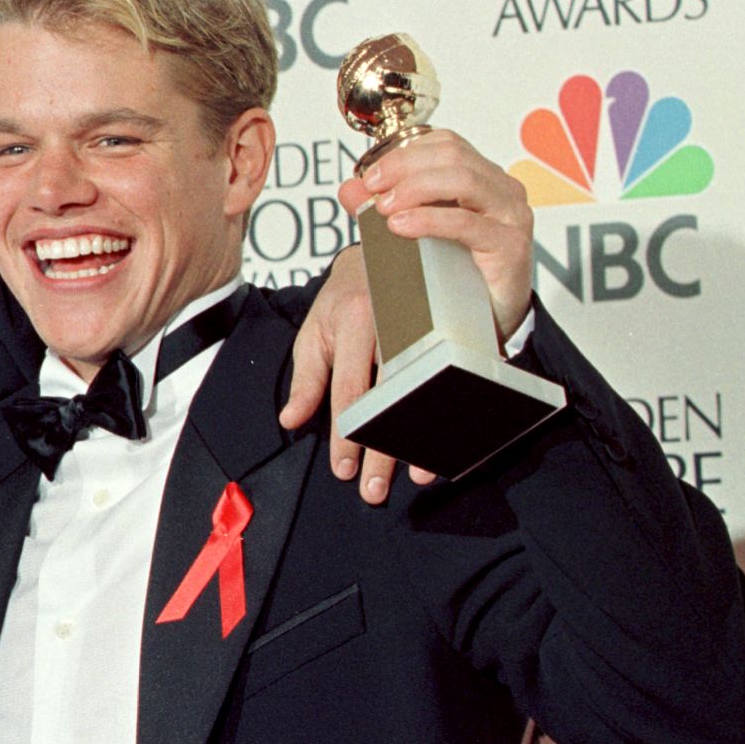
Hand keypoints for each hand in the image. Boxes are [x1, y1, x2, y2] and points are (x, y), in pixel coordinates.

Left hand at [279, 249, 435, 503]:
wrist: (384, 253)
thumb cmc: (343, 299)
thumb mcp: (314, 333)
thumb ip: (306, 379)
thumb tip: (291, 420)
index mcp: (356, 321)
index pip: (350, 390)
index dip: (347, 435)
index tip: (344, 471)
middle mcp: (396, 322)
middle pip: (391, 397)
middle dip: (384, 449)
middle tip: (376, 490)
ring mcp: (430, 324)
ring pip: (427, 390)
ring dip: (424, 437)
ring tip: (419, 475)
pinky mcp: (452, 329)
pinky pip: (452, 377)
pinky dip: (451, 412)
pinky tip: (449, 442)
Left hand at [338, 128, 534, 343]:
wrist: (487, 319)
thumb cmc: (456, 271)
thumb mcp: (416, 232)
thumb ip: (383, 207)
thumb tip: (349, 188)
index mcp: (481, 177)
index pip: (445, 143)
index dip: (404, 153)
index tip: (370, 176)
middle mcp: (501, 188)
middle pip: (452, 155)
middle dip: (405, 166)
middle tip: (372, 187)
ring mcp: (510, 214)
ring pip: (462, 180)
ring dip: (415, 189)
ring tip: (383, 208)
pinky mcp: (510, 245)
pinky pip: (467, 223)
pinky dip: (429, 220)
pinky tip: (401, 227)